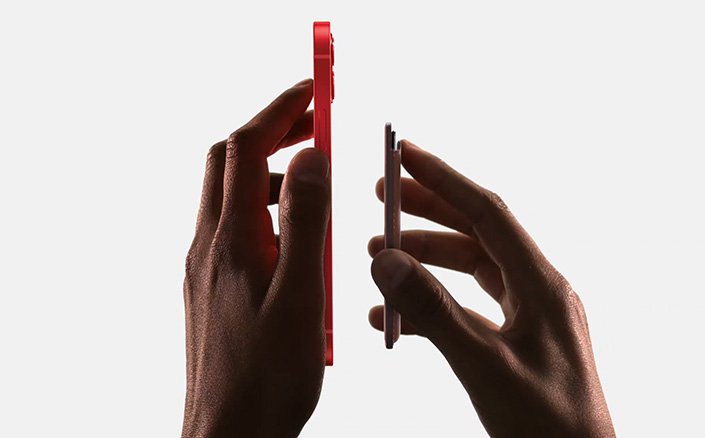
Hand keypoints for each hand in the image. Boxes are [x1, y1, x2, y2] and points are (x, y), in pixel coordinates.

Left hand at [181, 79, 329, 437]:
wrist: (230, 434)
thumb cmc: (268, 378)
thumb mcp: (302, 296)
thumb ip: (305, 222)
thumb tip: (310, 157)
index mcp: (232, 241)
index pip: (247, 147)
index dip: (279, 110)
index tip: (313, 90)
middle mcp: (210, 245)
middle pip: (230, 161)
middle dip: (272, 130)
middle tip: (315, 123)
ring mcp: (207, 265)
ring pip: (231, 194)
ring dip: (270, 172)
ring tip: (315, 184)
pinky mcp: (213, 284)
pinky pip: (235, 227)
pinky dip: (265, 209)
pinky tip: (296, 238)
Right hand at [368, 140, 614, 436]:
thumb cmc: (546, 426)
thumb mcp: (483, 365)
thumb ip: (434, 311)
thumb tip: (386, 261)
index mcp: (541, 285)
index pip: (488, 213)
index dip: (444, 179)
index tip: (406, 154)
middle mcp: (535, 290)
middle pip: (475, 233)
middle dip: (427, 211)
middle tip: (383, 194)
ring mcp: (525, 315)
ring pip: (468, 269)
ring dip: (423, 258)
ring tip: (378, 254)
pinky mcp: (513, 339)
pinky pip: (466, 306)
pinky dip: (429, 303)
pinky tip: (394, 317)